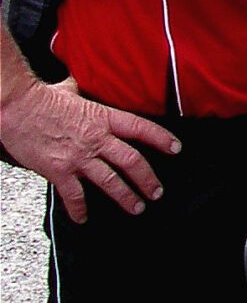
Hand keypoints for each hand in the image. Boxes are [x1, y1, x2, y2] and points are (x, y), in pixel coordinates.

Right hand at [1, 76, 178, 221]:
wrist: (15, 107)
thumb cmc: (39, 97)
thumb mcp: (68, 90)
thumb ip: (80, 92)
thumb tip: (78, 84)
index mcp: (102, 118)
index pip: (140, 128)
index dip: (161, 139)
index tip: (176, 148)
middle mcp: (96, 139)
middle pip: (132, 161)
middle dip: (148, 179)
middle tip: (157, 192)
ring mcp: (78, 157)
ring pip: (111, 181)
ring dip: (126, 197)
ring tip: (137, 207)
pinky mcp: (58, 170)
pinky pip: (74, 195)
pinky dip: (79, 209)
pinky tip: (83, 218)